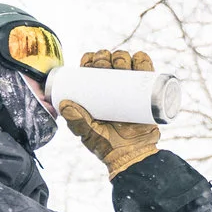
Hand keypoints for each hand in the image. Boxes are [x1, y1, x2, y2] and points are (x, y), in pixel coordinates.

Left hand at [62, 47, 162, 175]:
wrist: (132, 155)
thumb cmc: (106, 146)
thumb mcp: (88, 134)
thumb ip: (76, 121)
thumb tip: (64, 103)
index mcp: (96, 91)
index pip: (91, 67)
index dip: (90, 59)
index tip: (90, 62)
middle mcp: (112, 86)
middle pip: (108, 61)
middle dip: (106, 56)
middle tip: (106, 64)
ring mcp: (130, 87)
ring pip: (127, 62)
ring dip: (122, 56)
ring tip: (121, 65)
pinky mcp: (147, 91)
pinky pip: (147, 70)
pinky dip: (143, 60)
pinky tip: (137, 59)